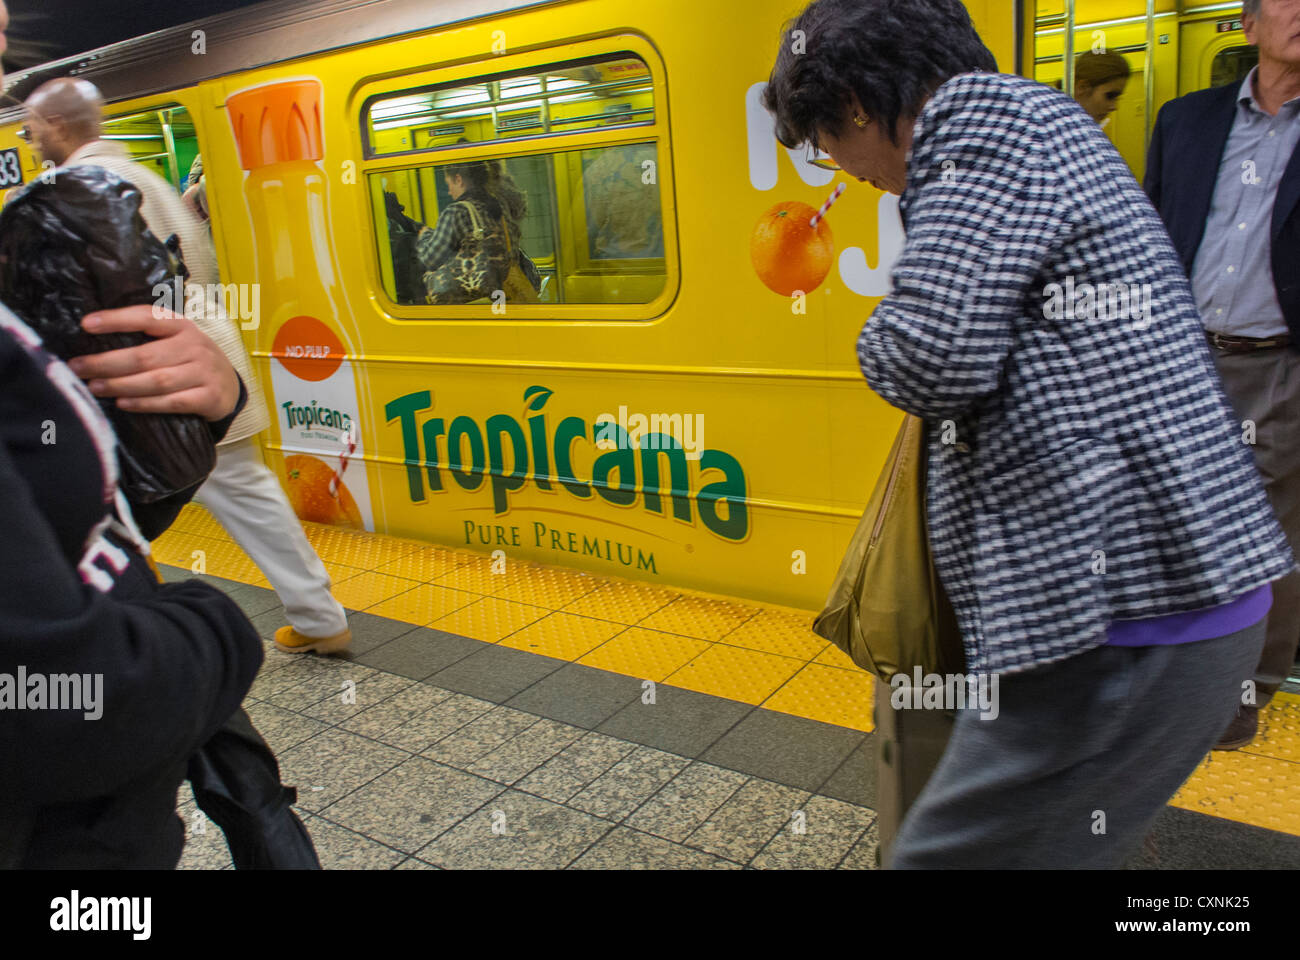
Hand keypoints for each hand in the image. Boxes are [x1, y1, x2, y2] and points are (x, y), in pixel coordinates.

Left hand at [64, 305, 239, 421]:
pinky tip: (123, 403)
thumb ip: (148, 337)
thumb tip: (96, 340)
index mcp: (182, 326)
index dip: (116, 320)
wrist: (230, 386)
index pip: (147, 317)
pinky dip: (145, 404)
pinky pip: (171, 402)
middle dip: (107, 363)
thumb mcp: (177, 340)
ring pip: (156, 381)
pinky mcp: (208, 397)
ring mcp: (203, 372)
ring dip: (121, 385)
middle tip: (79, 368)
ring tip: (95, 387)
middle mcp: (195, 346)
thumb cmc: (190, 360)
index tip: (86, 324)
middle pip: (145, 356)